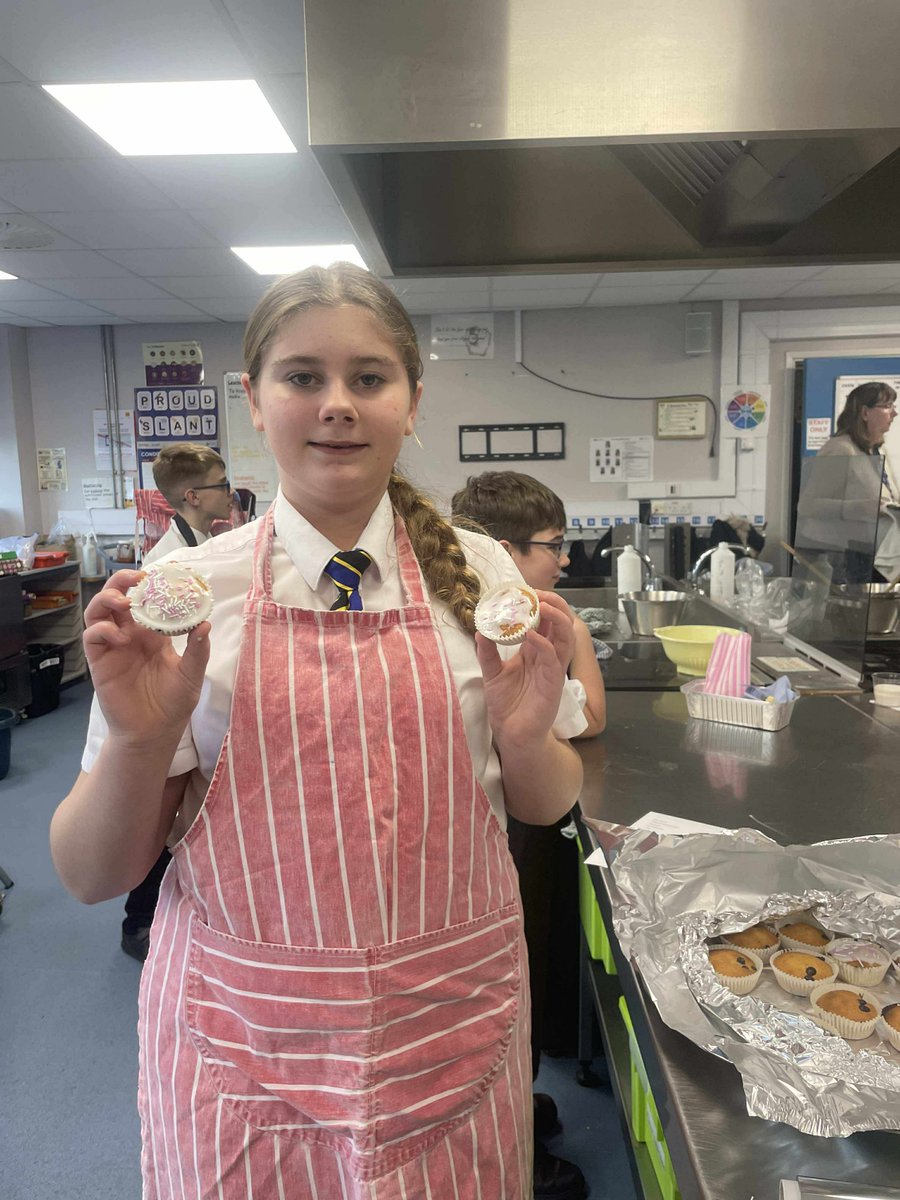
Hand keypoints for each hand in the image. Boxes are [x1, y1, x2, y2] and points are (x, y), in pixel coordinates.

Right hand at [83, 570, 209, 743]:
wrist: (153, 733)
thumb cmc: (173, 704)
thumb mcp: (192, 675)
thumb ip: (198, 651)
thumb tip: (205, 624)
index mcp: (154, 633)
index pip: (147, 600)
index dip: (151, 585)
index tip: (162, 574)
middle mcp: (131, 634)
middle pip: (118, 597)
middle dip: (123, 581)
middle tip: (138, 577)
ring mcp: (113, 646)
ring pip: (99, 610)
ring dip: (107, 598)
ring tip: (124, 600)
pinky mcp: (99, 661)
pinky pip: (92, 636)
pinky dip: (103, 629)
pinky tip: (120, 637)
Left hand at [475, 590, 574, 747]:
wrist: (512, 735)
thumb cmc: (507, 705)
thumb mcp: (491, 673)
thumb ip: (487, 652)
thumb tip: (480, 629)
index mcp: (534, 651)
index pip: (543, 621)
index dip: (538, 604)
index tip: (523, 590)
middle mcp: (547, 657)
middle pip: (560, 623)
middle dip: (553, 604)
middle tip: (536, 592)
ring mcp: (553, 670)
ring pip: (565, 637)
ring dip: (556, 618)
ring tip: (541, 604)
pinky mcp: (553, 684)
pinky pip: (553, 660)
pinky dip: (543, 644)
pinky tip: (530, 635)